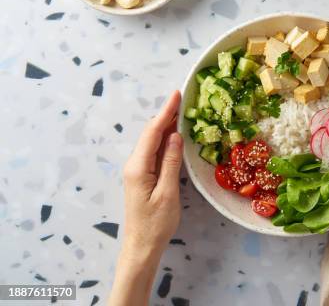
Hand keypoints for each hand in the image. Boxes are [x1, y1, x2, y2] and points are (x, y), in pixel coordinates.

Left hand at [122, 90, 182, 257]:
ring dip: (165, 126)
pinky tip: (174, 134)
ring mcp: (137, 170)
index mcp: (138, 167)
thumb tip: (175, 136)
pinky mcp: (142, 176)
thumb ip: (171, 162)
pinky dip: (164, 139)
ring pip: (152, 141)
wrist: (142, 245)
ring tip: (181, 110)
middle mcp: (134, 164)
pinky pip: (153, 151)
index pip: (153, 133)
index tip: (176, 94)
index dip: (165, 112)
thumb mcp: (168, 193)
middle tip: (183, 98)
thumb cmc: (156, 223)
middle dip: (166, 115)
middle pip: (150, 133)